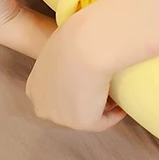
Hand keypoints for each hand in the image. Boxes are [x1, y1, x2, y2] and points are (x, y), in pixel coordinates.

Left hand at [26, 9, 126, 130]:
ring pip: (85, 114)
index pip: (56, 93)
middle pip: (69, 108)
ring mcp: (60, 117)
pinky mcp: (81, 122)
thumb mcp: (65, 44)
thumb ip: (68, 56)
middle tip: (106, 90)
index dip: (76, 88)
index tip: (93, 80)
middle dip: (87, 101)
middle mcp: (43, 106)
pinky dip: (114, 114)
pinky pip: (102, 122)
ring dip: (100, 107)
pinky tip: (124, 104)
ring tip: (116, 94)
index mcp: (35, 86)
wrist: (86, 45)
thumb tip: (81, 51)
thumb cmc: (77, 37)